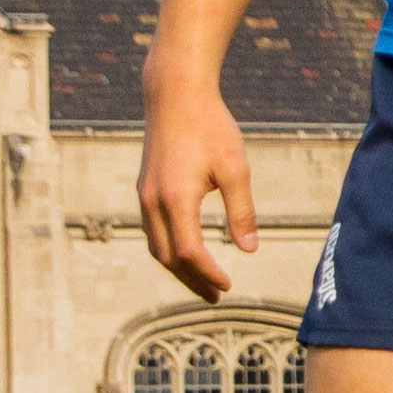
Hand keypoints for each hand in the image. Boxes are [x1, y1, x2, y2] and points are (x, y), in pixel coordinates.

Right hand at [137, 75, 252, 303]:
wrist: (175, 94)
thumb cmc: (210, 126)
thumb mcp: (235, 168)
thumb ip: (241, 211)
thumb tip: (248, 250)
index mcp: (176, 198)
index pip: (189, 252)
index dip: (207, 274)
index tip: (227, 287)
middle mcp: (153, 201)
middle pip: (168, 257)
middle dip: (192, 280)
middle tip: (216, 297)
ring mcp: (144, 195)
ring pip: (156, 246)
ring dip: (178, 268)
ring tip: (202, 282)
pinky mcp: (145, 188)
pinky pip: (152, 230)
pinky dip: (168, 249)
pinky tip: (187, 252)